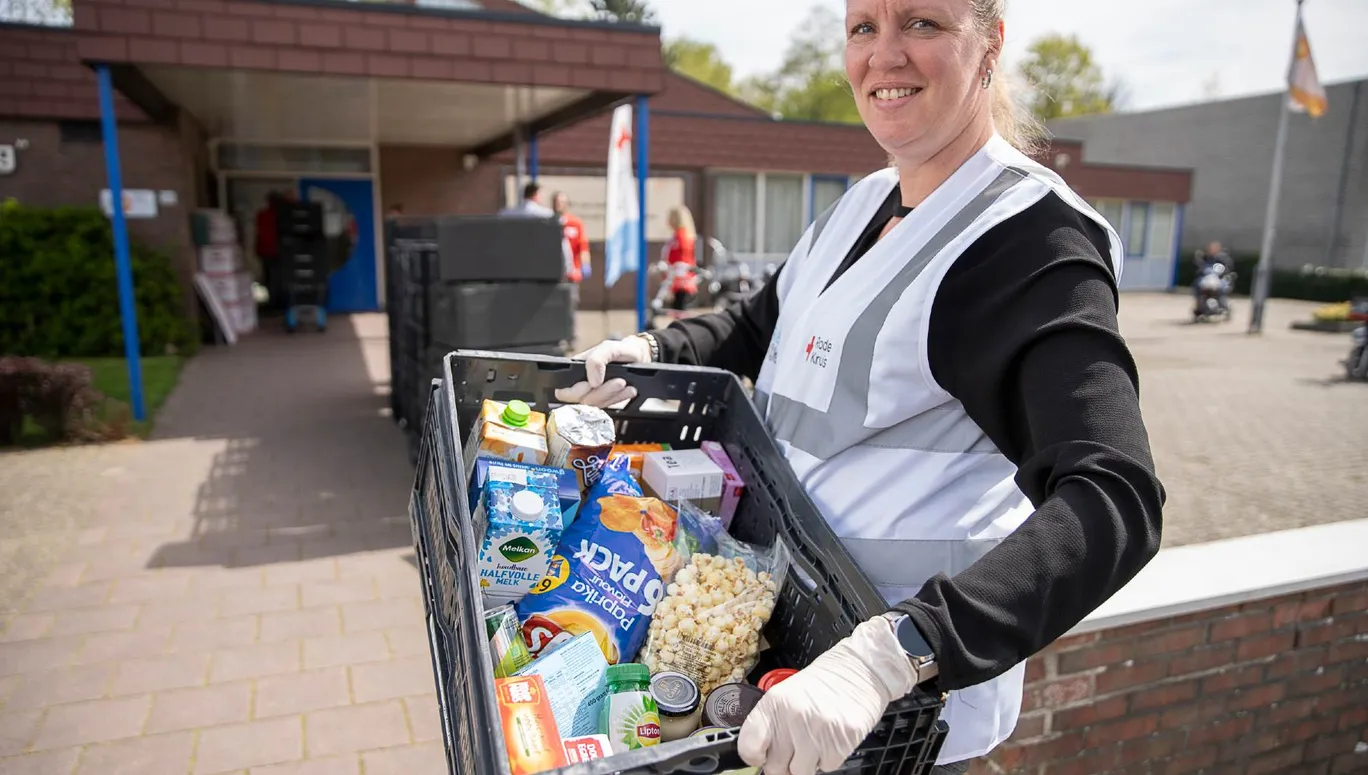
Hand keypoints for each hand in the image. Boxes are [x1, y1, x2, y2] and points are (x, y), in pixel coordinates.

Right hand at [553, 336, 651, 406]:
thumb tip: (591, 380)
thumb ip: (597, 359)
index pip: (563, 390)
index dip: (575, 391)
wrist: (639, 357)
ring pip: (596, 405)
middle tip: (617, 381)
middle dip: (601, 392)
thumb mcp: (609, 348)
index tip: (590, 385)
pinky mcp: (606, 400)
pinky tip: (628, 390)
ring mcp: (594, 393)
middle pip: (582, 400)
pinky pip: (608, 406)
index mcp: (576, 369)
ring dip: (612, 394)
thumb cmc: (622, 350)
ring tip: (624, 382)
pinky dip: (619, 398)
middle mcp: (583, 383)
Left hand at [738, 617, 917, 774]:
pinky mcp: (842, 740)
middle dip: (784, 762)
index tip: (762, 756)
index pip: (749, 746)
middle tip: (795, 748)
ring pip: (801, 772)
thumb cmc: (823, 684)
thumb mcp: (787, 694)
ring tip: (816, 740)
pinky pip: (827, 767)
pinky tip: (832, 738)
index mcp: (774, 703)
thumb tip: (762, 755)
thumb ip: (773, 724)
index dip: (755, 756)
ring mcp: (818, 730)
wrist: (860, 669)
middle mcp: (794, 717)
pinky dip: (830, 758)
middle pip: (775, 767)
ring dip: (808, 762)